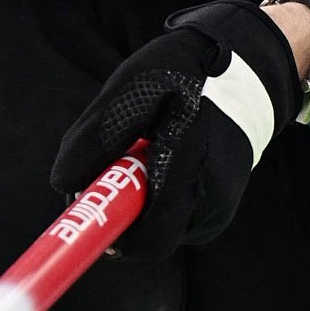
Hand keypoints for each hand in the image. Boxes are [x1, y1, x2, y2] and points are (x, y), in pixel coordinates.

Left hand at [49, 0, 301, 255]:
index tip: (89, 213)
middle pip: (151, 238)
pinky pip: (177, 217)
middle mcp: (212, 200)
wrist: (245, 71)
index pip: (150, 239)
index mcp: (191, 170)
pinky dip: (160, 197)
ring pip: (162, 227)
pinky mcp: (221, 207)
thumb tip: (64, 187)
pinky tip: (166, 160)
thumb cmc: (183, 74)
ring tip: (147, 154)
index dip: (113, 236)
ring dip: (142, 202)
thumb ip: (95, 140)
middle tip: (112, 171)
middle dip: (123, 211)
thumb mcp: (130, 92)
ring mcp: (221, 208)